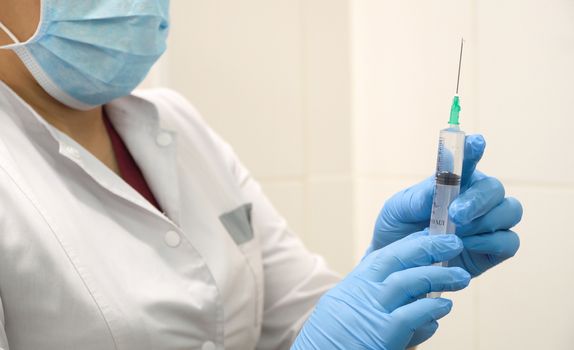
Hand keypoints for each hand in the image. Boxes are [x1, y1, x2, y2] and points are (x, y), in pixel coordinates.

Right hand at [292, 233, 470, 349]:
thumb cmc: (331, 339)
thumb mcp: (343, 308)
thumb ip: (369, 295)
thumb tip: (401, 290)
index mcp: (353, 284)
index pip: (385, 254)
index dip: (410, 242)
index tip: (431, 235)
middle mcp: (361, 291)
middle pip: (397, 259)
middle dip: (427, 247)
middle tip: (453, 243)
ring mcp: (371, 310)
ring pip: (409, 281)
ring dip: (439, 276)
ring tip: (461, 277)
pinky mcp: (381, 333)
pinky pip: (412, 314)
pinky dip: (432, 308)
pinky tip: (445, 306)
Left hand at [369, 135, 521, 276]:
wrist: (397, 265)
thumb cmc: (398, 230)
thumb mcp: (397, 210)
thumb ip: (418, 197)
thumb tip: (440, 184)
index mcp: (454, 181)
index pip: (468, 160)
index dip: (474, 149)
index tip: (476, 142)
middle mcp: (476, 198)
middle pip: (495, 188)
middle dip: (478, 200)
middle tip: (455, 214)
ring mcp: (488, 224)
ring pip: (510, 211)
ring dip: (485, 221)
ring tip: (457, 233)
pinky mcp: (494, 249)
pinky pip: (509, 241)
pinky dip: (490, 243)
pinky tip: (465, 247)